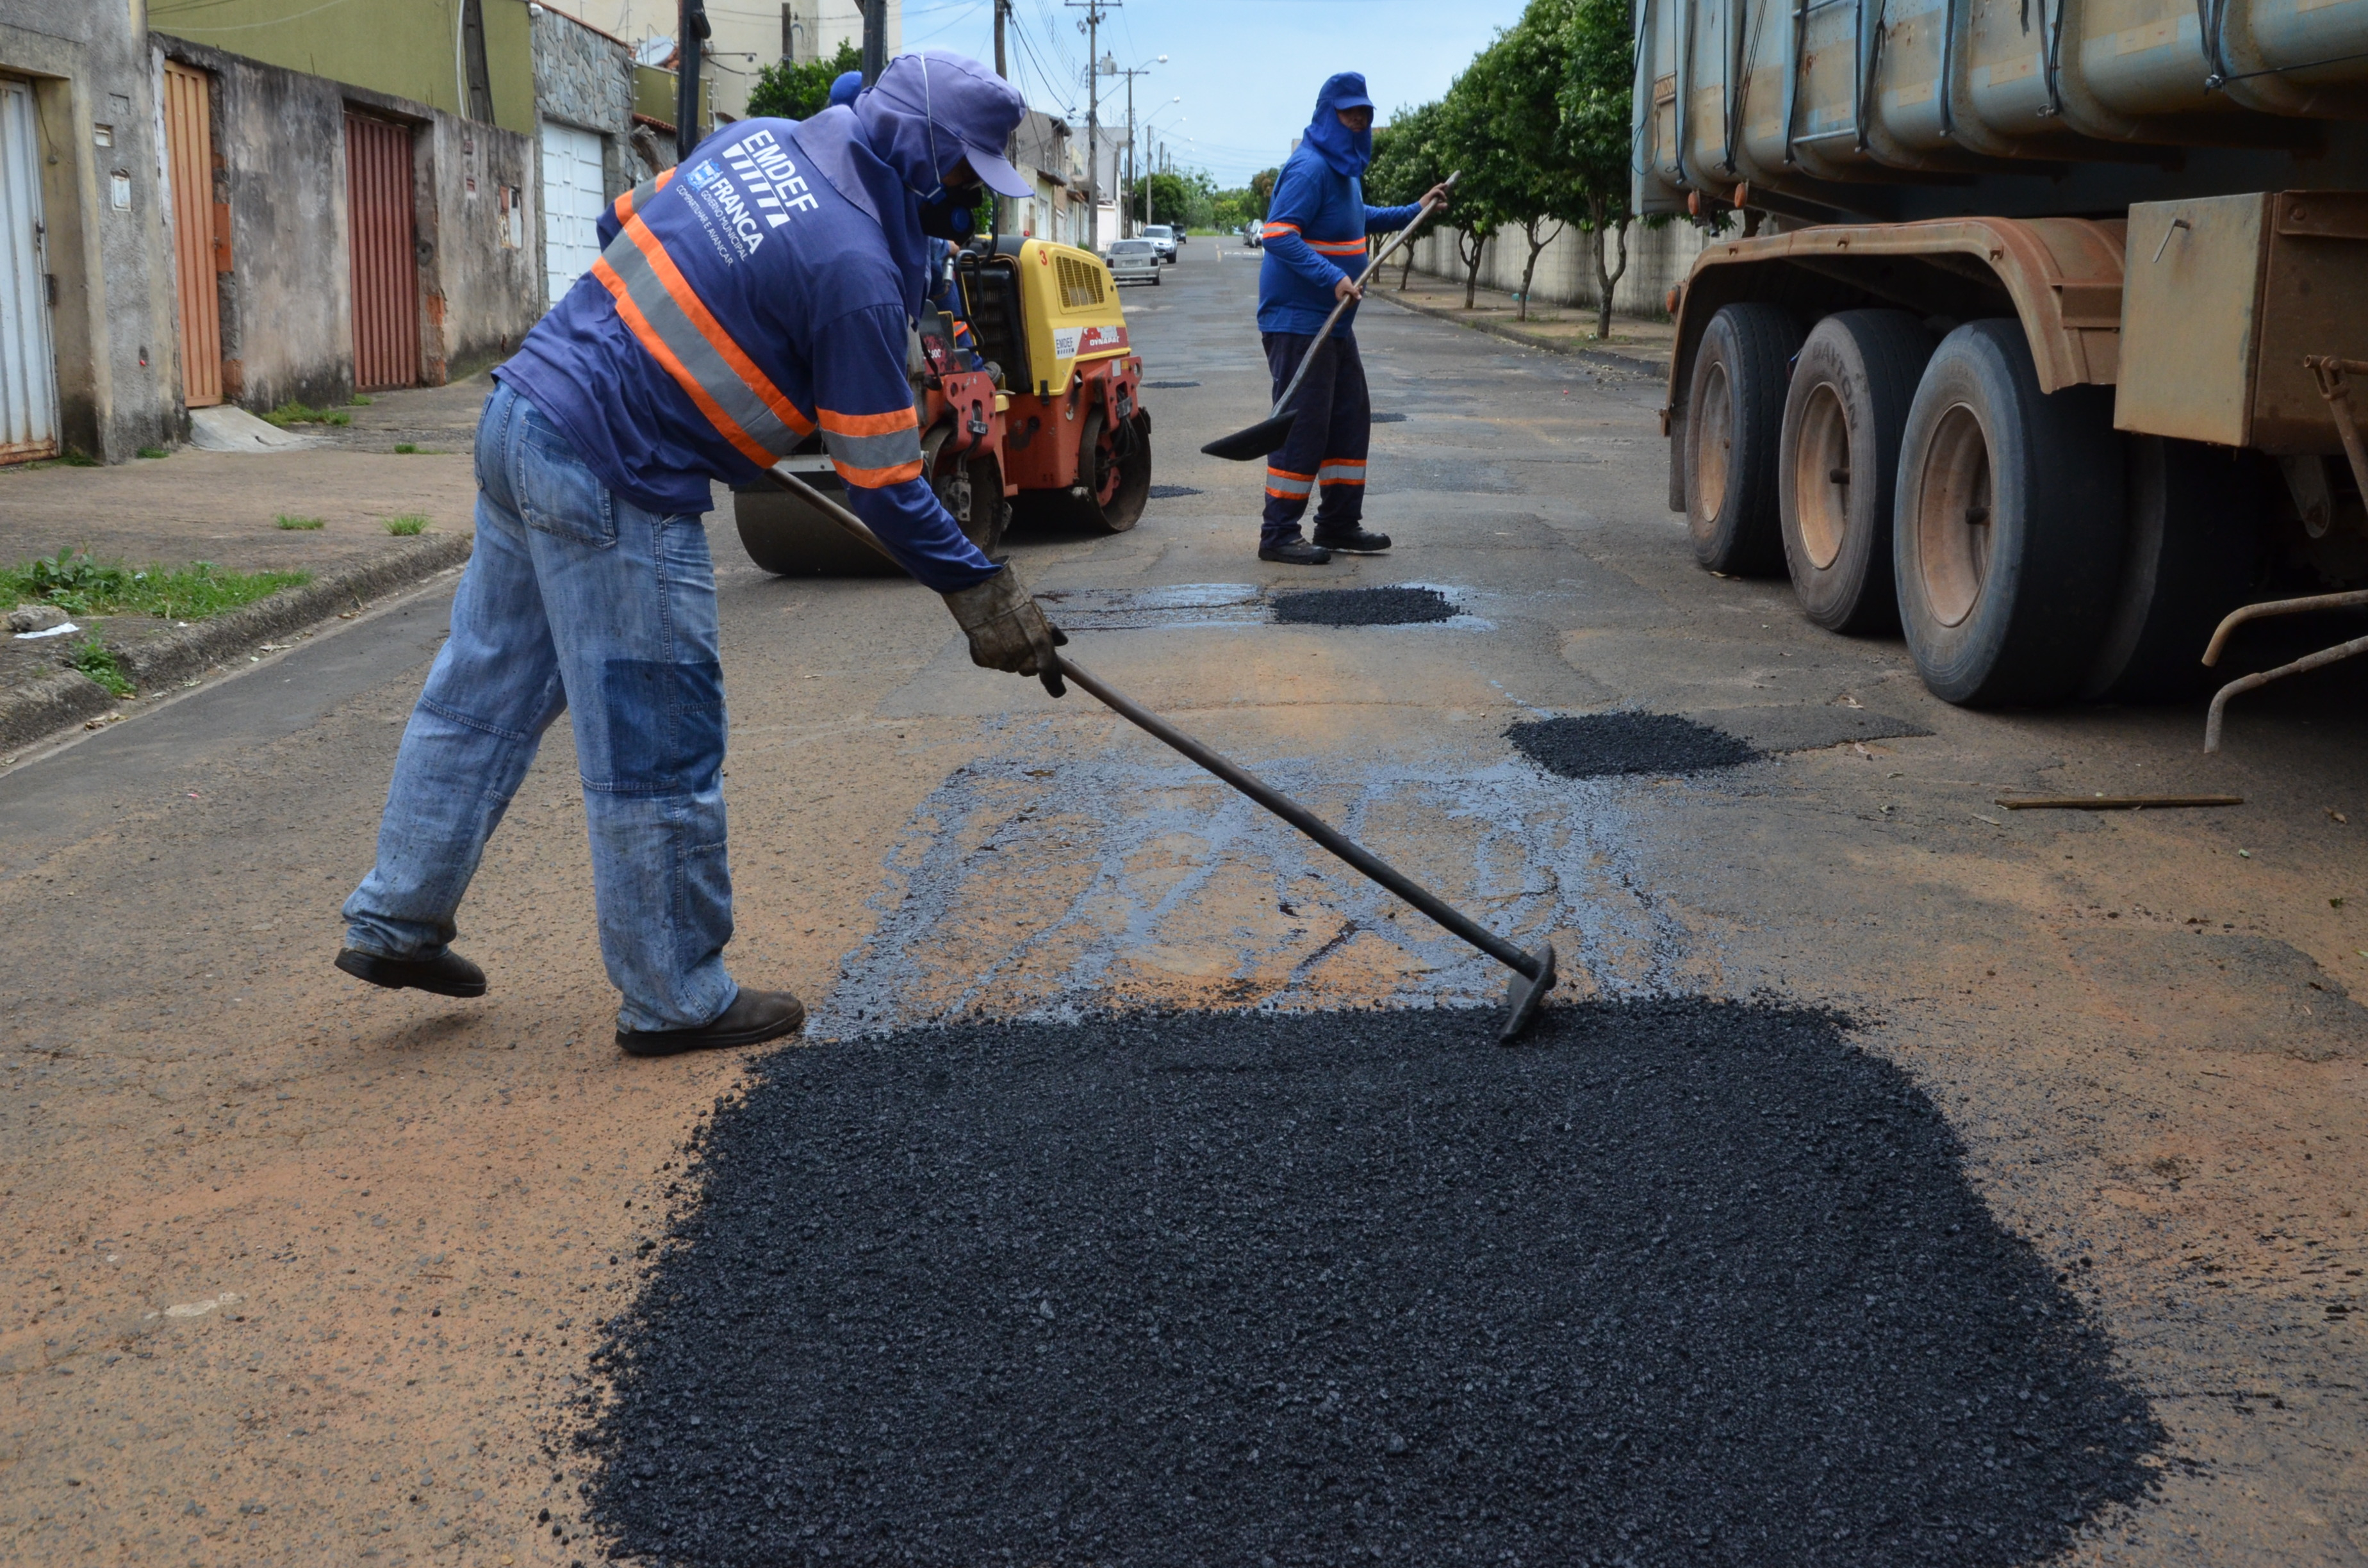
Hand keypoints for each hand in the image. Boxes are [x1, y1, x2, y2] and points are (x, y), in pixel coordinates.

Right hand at [941, 565, 1069, 697]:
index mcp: (1041, 647)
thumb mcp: (1037, 614)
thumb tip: (1063, 641)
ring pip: (1010, 665)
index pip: (1051, 676)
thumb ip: (1051, 632)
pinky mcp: (983, 660)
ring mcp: (1001, 662)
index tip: (1059, 691)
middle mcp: (1023, 659)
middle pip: (1029, 671)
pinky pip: (992, 661)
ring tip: (1002, 630)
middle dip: (1029, 660)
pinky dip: (991, 652)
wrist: (981, 593)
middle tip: (1021, 639)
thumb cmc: (1012, 601)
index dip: (1056, 686)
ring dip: (1010, 654)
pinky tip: (989, 634)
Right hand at [1333, 274, 1363, 304]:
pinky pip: (1351, 293)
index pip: (1349, 303)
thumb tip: (1360, 298)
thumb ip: (1354, 292)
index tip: (1358, 294)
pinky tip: (1358, 287)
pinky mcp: (1345, 291)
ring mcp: (1343, 294)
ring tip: (1360, 287)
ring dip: (1357, 292)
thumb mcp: (1349, 287)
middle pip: (1351, 299)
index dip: (1355, 299)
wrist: (1338, 274)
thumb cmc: (1342, 281)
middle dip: (1357, 294)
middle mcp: (1342, 298)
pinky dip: (1355, 290)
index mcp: (1340, 298)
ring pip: (1352, 296)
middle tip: (1360, 288)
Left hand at [1422, 182, 1451, 210]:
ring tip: (1444, 189)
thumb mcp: (1431, 209)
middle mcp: (1428, 195)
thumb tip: (1446, 205)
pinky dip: (1437, 195)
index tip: (1445, 199)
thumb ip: (1439, 207)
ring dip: (1439, 190)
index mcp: (1428, 195)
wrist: (1414, 211)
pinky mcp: (1426, 199)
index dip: (1442, 193)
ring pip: (1434, 191)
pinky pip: (1433, 195)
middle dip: (1441, 186)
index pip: (1437, 191)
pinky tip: (1439, 198)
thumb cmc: (1422, 210)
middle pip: (1435, 188)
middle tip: (1446, 185)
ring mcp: (1427, 197)